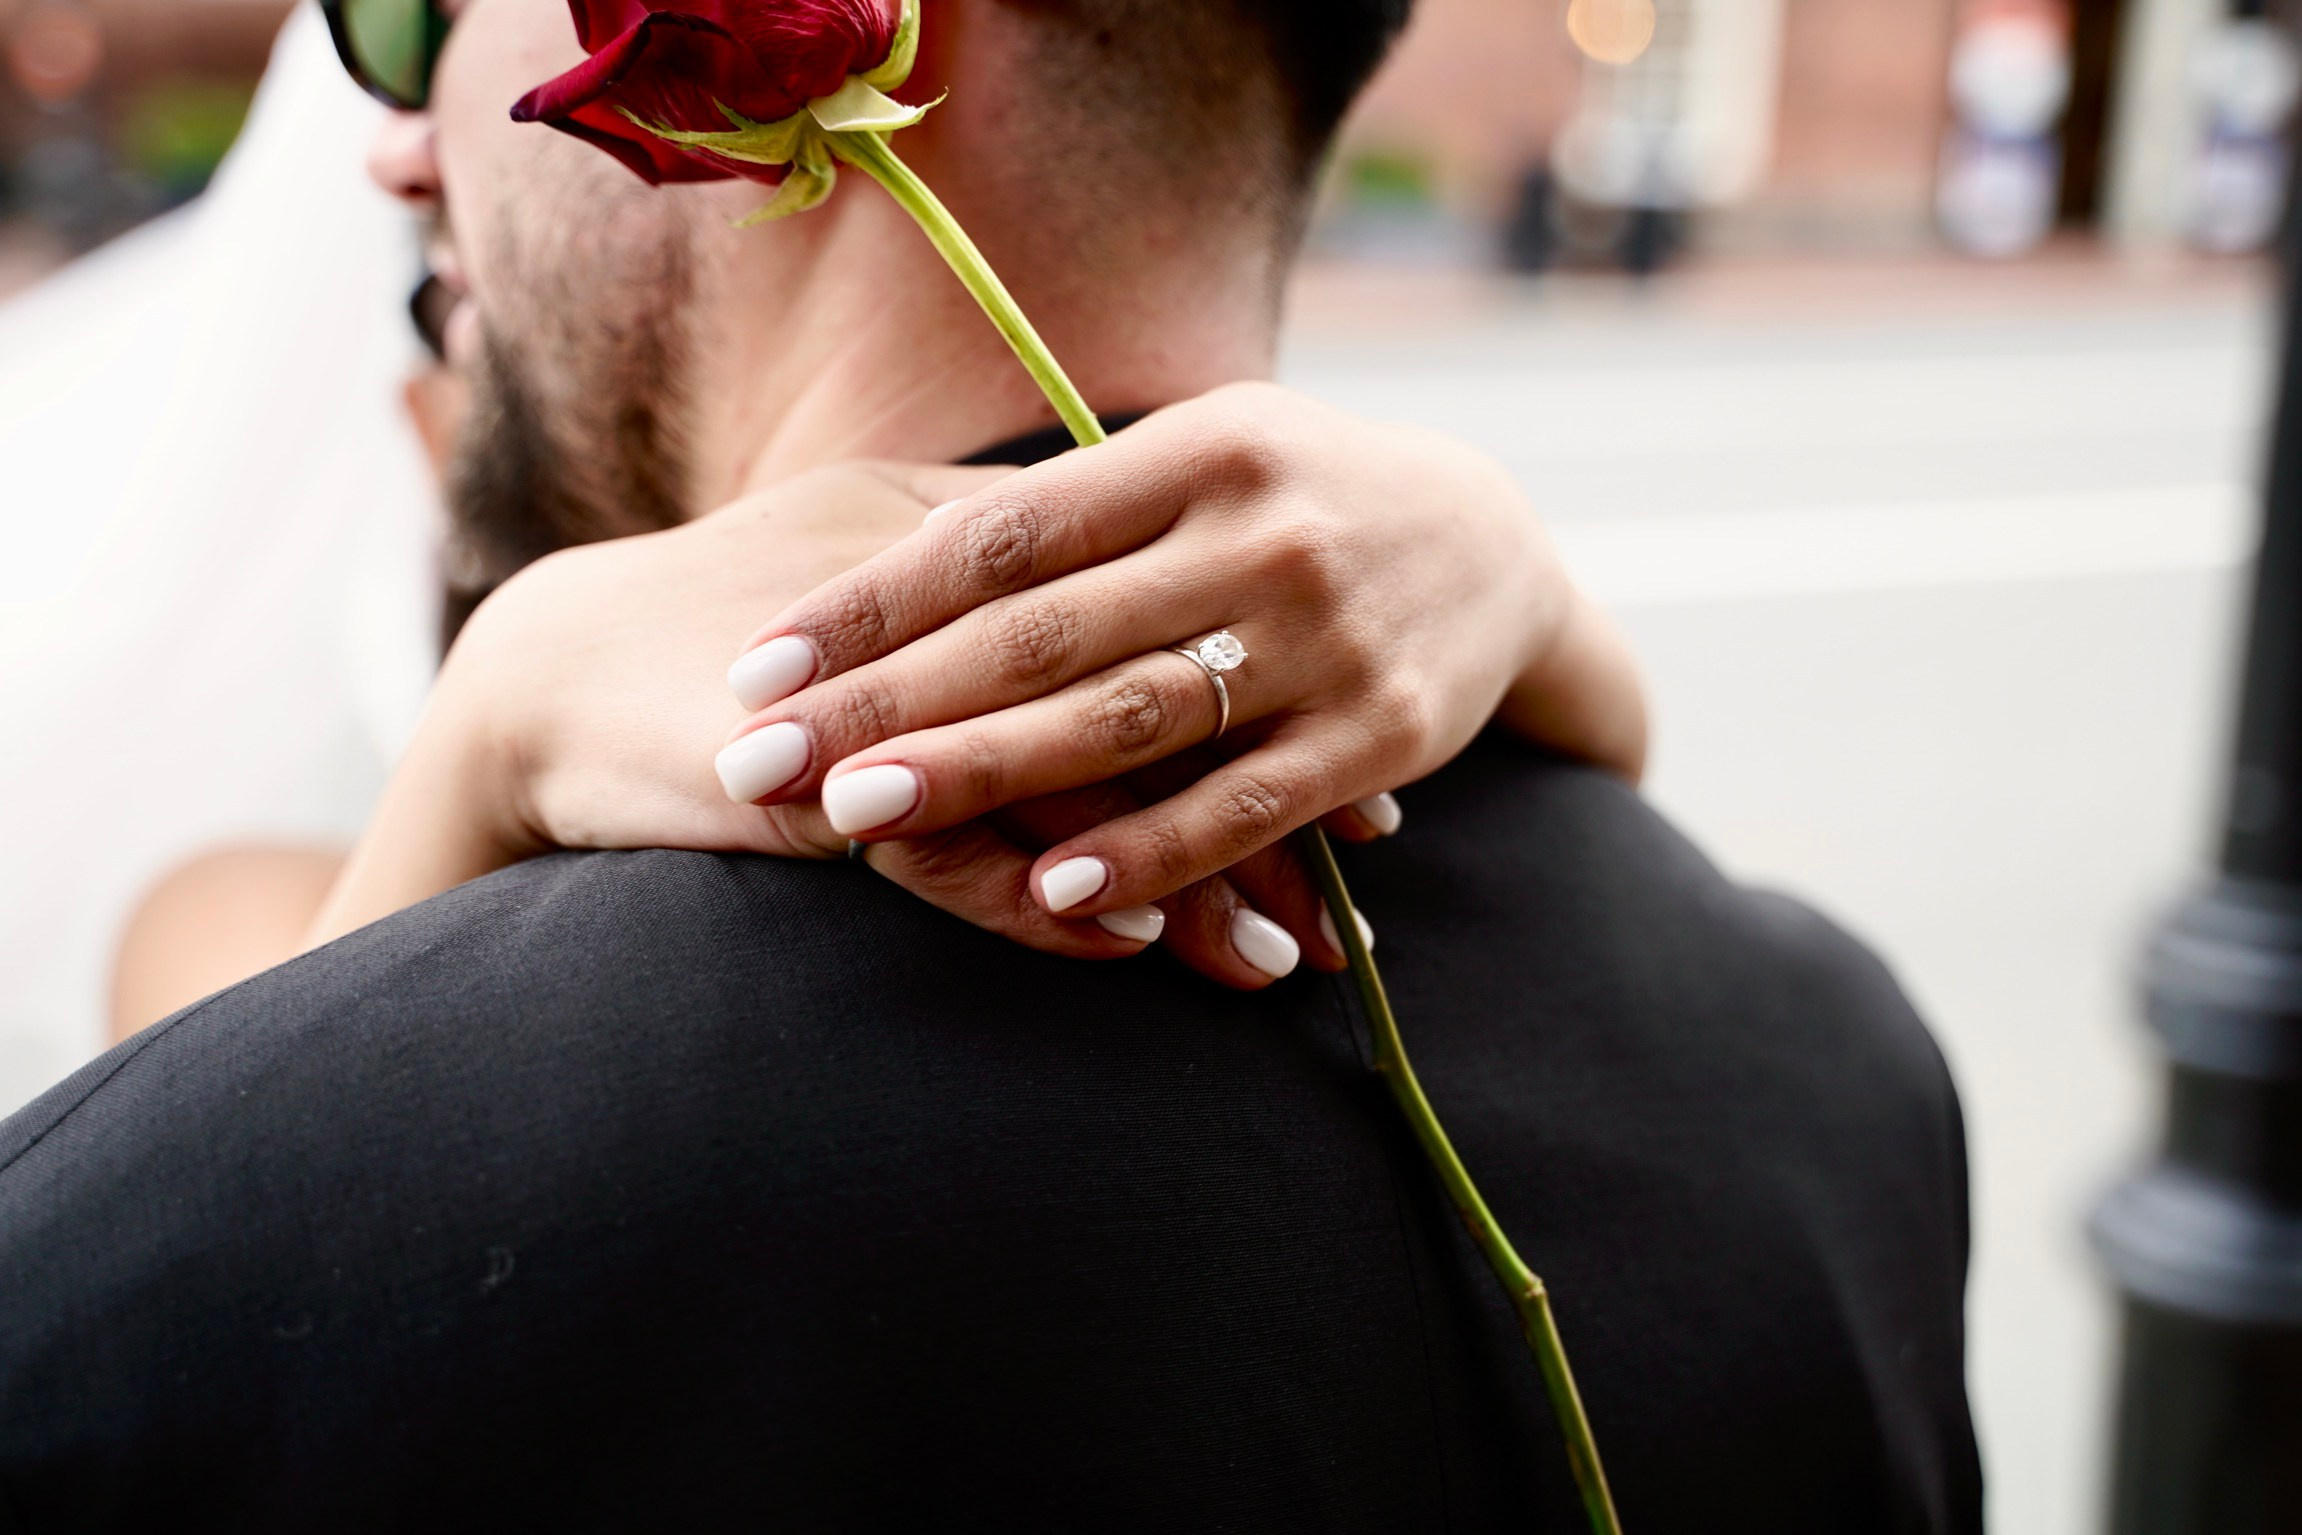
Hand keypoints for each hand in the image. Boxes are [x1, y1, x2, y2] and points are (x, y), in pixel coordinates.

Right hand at [308, 463, 1324, 987]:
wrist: (540, 683)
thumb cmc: (716, 625)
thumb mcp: (868, 569)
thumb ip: (985, 575)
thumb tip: (1115, 599)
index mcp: (957, 526)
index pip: (1153, 601)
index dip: (1261, 671)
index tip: (1349, 739)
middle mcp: (939, 600)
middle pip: (1147, 691)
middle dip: (1265, 783)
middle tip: (1364, 856)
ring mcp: (881, 696)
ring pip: (1076, 783)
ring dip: (1190, 872)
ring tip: (1283, 955)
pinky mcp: (814, 787)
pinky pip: (960, 857)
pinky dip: (1053, 902)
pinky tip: (1135, 946)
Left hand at [716, 382, 1643, 931]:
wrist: (1500, 544)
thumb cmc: (1301, 498)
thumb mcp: (1204, 457)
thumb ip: (1078, 513)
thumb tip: (892, 570)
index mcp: (1198, 449)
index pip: (1001, 535)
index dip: (872, 602)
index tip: (760, 663)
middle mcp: (1260, 531)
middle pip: (1042, 630)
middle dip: (891, 698)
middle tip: (768, 756)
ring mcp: (1326, 635)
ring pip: (1131, 717)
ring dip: (988, 771)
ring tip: (862, 813)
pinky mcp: (1381, 732)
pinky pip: (1249, 803)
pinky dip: (1151, 850)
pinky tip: (1055, 891)